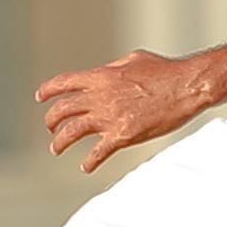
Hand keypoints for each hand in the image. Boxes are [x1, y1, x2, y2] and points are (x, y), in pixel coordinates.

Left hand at [34, 50, 209, 172]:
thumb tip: (105, 73)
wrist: (186, 87)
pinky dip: (89, 161)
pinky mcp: (123, 136)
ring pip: (72, 132)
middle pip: (63, 109)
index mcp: (101, 76)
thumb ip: (113, 69)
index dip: (48, 90)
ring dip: (60, 142)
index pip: (64, 83)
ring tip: (56, 148)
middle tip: (50, 128)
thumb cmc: (166, 71)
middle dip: (52, 120)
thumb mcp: (134, 60)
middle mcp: (100, 96)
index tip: (40, 97)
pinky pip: (98, 152)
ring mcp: (110, 117)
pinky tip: (86, 167)